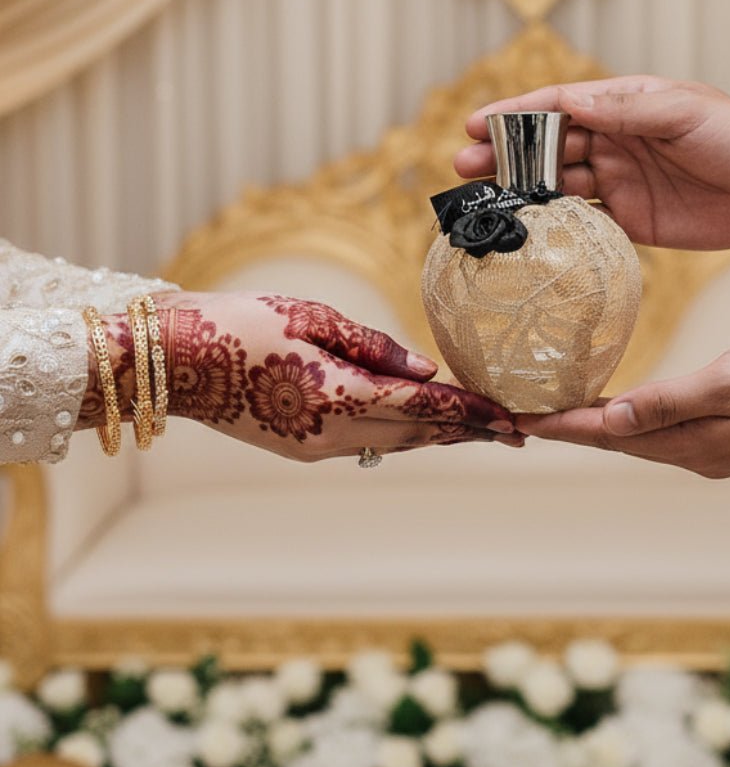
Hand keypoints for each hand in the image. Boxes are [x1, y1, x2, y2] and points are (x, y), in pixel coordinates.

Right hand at [78, 291, 519, 460]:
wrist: (176, 362)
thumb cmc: (240, 323)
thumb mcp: (311, 317)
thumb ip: (373, 345)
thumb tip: (427, 369)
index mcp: (341, 395)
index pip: (426, 407)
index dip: (474, 415)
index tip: (513, 422)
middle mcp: (335, 432)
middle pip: (420, 434)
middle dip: (469, 433)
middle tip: (516, 434)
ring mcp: (317, 447)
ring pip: (397, 443)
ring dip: (440, 437)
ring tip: (481, 432)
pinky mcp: (303, 449)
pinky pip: (370, 444)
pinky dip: (405, 435)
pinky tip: (423, 426)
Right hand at [455, 77, 729, 250]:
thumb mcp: (686, 112)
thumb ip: (628, 111)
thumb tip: (571, 103)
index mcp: (626, 104)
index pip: (559, 105)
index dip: (515, 114)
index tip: (476, 124)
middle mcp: (616, 140)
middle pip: (547, 145)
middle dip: (504, 153)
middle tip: (462, 165)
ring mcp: (620, 180)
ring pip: (557, 183)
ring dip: (519, 189)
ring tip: (481, 198)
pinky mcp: (630, 220)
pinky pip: (582, 220)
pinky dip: (552, 223)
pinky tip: (522, 227)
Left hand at [515, 334, 729, 478]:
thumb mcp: (728, 382)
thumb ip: (669, 402)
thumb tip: (612, 419)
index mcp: (691, 443)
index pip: (609, 436)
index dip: (561, 427)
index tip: (517, 422)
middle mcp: (695, 454)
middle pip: (617, 442)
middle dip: (570, 430)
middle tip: (524, 417)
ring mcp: (712, 449)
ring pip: (638, 438)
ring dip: (598, 427)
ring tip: (560, 413)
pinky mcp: (727, 439)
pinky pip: (662, 433)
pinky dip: (632, 422)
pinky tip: (623, 410)